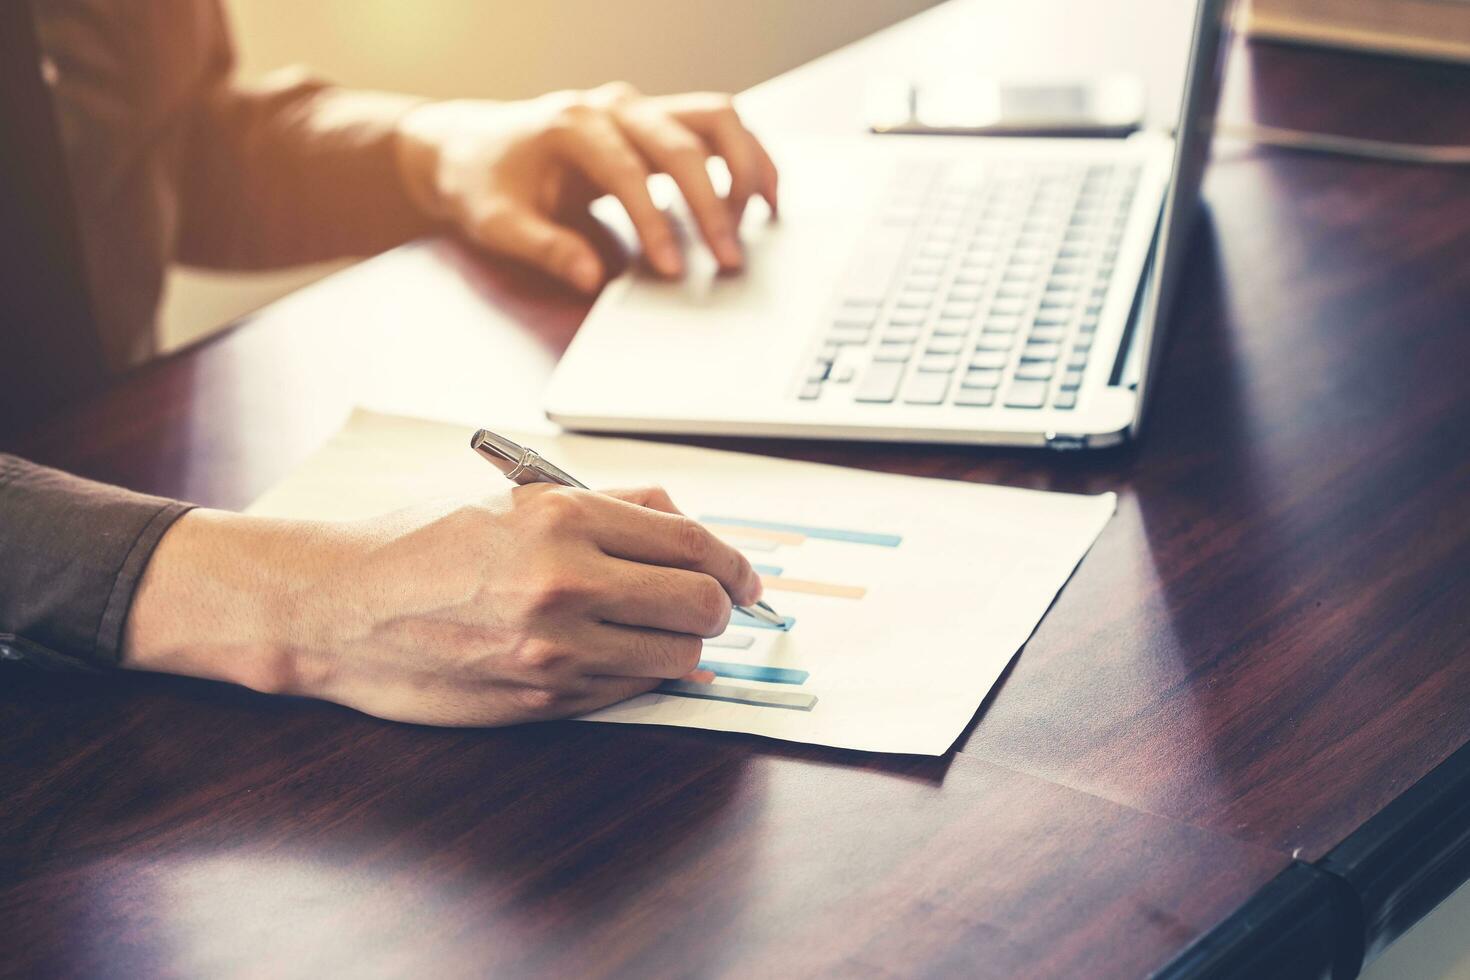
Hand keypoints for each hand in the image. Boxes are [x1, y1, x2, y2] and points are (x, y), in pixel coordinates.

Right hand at [122, 484, 763, 726]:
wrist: (338, 609)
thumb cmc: (419, 541)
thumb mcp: (512, 497)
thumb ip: (607, 504)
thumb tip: (685, 521)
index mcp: (562, 520)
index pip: (691, 543)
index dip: (735, 563)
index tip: (747, 577)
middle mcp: (565, 586)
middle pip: (698, 605)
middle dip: (721, 607)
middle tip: (717, 606)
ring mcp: (553, 652)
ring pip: (675, 658)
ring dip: (686, 646)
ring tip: (667, 631)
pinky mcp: (539, 701)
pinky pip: (627, 692)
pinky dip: (642, 675)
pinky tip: (625, 658)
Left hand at [394, 82, 778, 291]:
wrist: (473, 147)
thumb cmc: (484, 182)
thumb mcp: (497, 223)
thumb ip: (543, 248)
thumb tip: (590, 277)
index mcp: (570, 125)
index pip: (627, 173)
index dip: (655, 223)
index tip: (673, 269)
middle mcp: (613, 106)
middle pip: (683, 142)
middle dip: (713, 204)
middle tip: (729, 258)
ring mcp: (640, 109)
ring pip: (716, 118)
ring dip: (745, 167)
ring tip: (760, 221)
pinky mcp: (658, 121)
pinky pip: (718, 128)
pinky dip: (747, 158)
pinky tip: (765, 197)